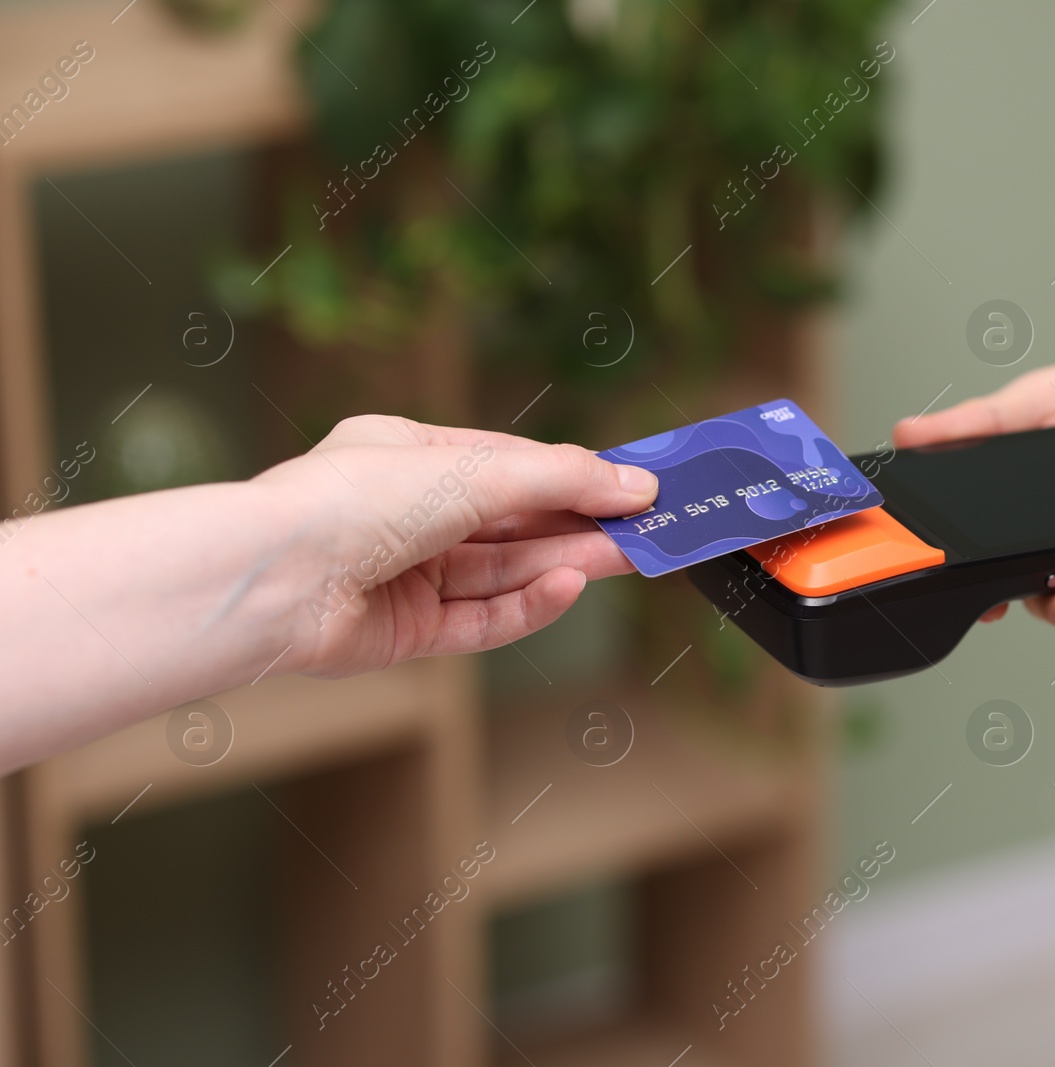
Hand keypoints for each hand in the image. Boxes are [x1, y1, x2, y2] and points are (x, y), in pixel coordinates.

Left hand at [254, 415, 656, 676]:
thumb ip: (559, 480)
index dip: (572, 476)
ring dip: (565, 564)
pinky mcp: (406, 633)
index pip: (509, 464)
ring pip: (503, 572)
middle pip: (513, 524)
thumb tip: (632, 483)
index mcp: (407, 455)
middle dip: (579, 525)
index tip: (632, 487)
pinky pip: (481, 620)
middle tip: (646, 530)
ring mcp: (405, 575)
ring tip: (627, 558)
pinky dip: (527, 606)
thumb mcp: (473, 473)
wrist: (273, 580)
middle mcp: (405, 513)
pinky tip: (569, 588)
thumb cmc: (351, 502)